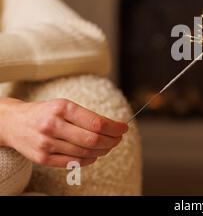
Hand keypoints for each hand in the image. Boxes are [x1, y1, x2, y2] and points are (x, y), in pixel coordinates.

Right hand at [0, 98, 127, 167]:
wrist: (13, 123)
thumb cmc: (46, 112)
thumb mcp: (64, 105)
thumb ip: (86, 116)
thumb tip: (113, 128)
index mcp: (62, 108)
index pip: (96, 123)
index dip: (114, 128)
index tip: (123, 128)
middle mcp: (53, 125)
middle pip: (93, 139)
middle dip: (111, 141)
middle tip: (118, 139)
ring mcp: (47, 143)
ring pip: (85, 152)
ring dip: (102, 150)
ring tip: (108, 146)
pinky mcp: (42, 158)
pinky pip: (73, 163)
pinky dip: (89, 160)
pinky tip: (95, 154)